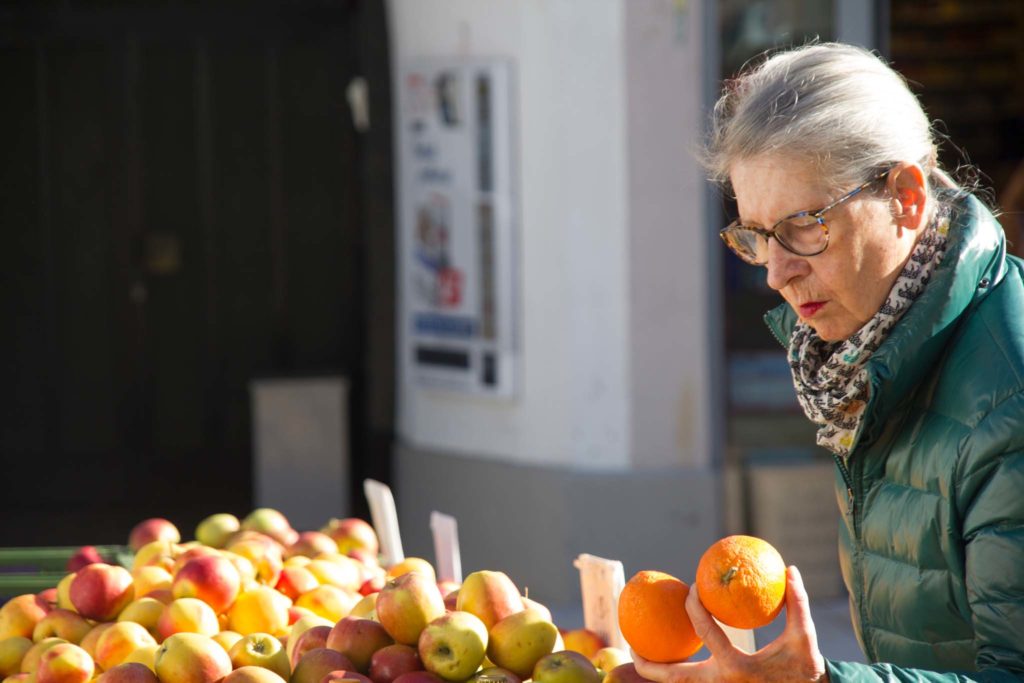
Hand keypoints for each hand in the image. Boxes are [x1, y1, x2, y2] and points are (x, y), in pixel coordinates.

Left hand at [632, 566, 827, 682]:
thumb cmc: (805, 669)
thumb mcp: (805, 637)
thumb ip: (798, 603)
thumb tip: (790, 569)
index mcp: (737, 667)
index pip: (705, 633)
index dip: (694, 606)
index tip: (690, 588)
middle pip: (675, 676)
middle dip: (648, 664)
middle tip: (632, 642)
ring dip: (655, 674)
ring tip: (636, 654)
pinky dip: (673, 677)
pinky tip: (664, 659)